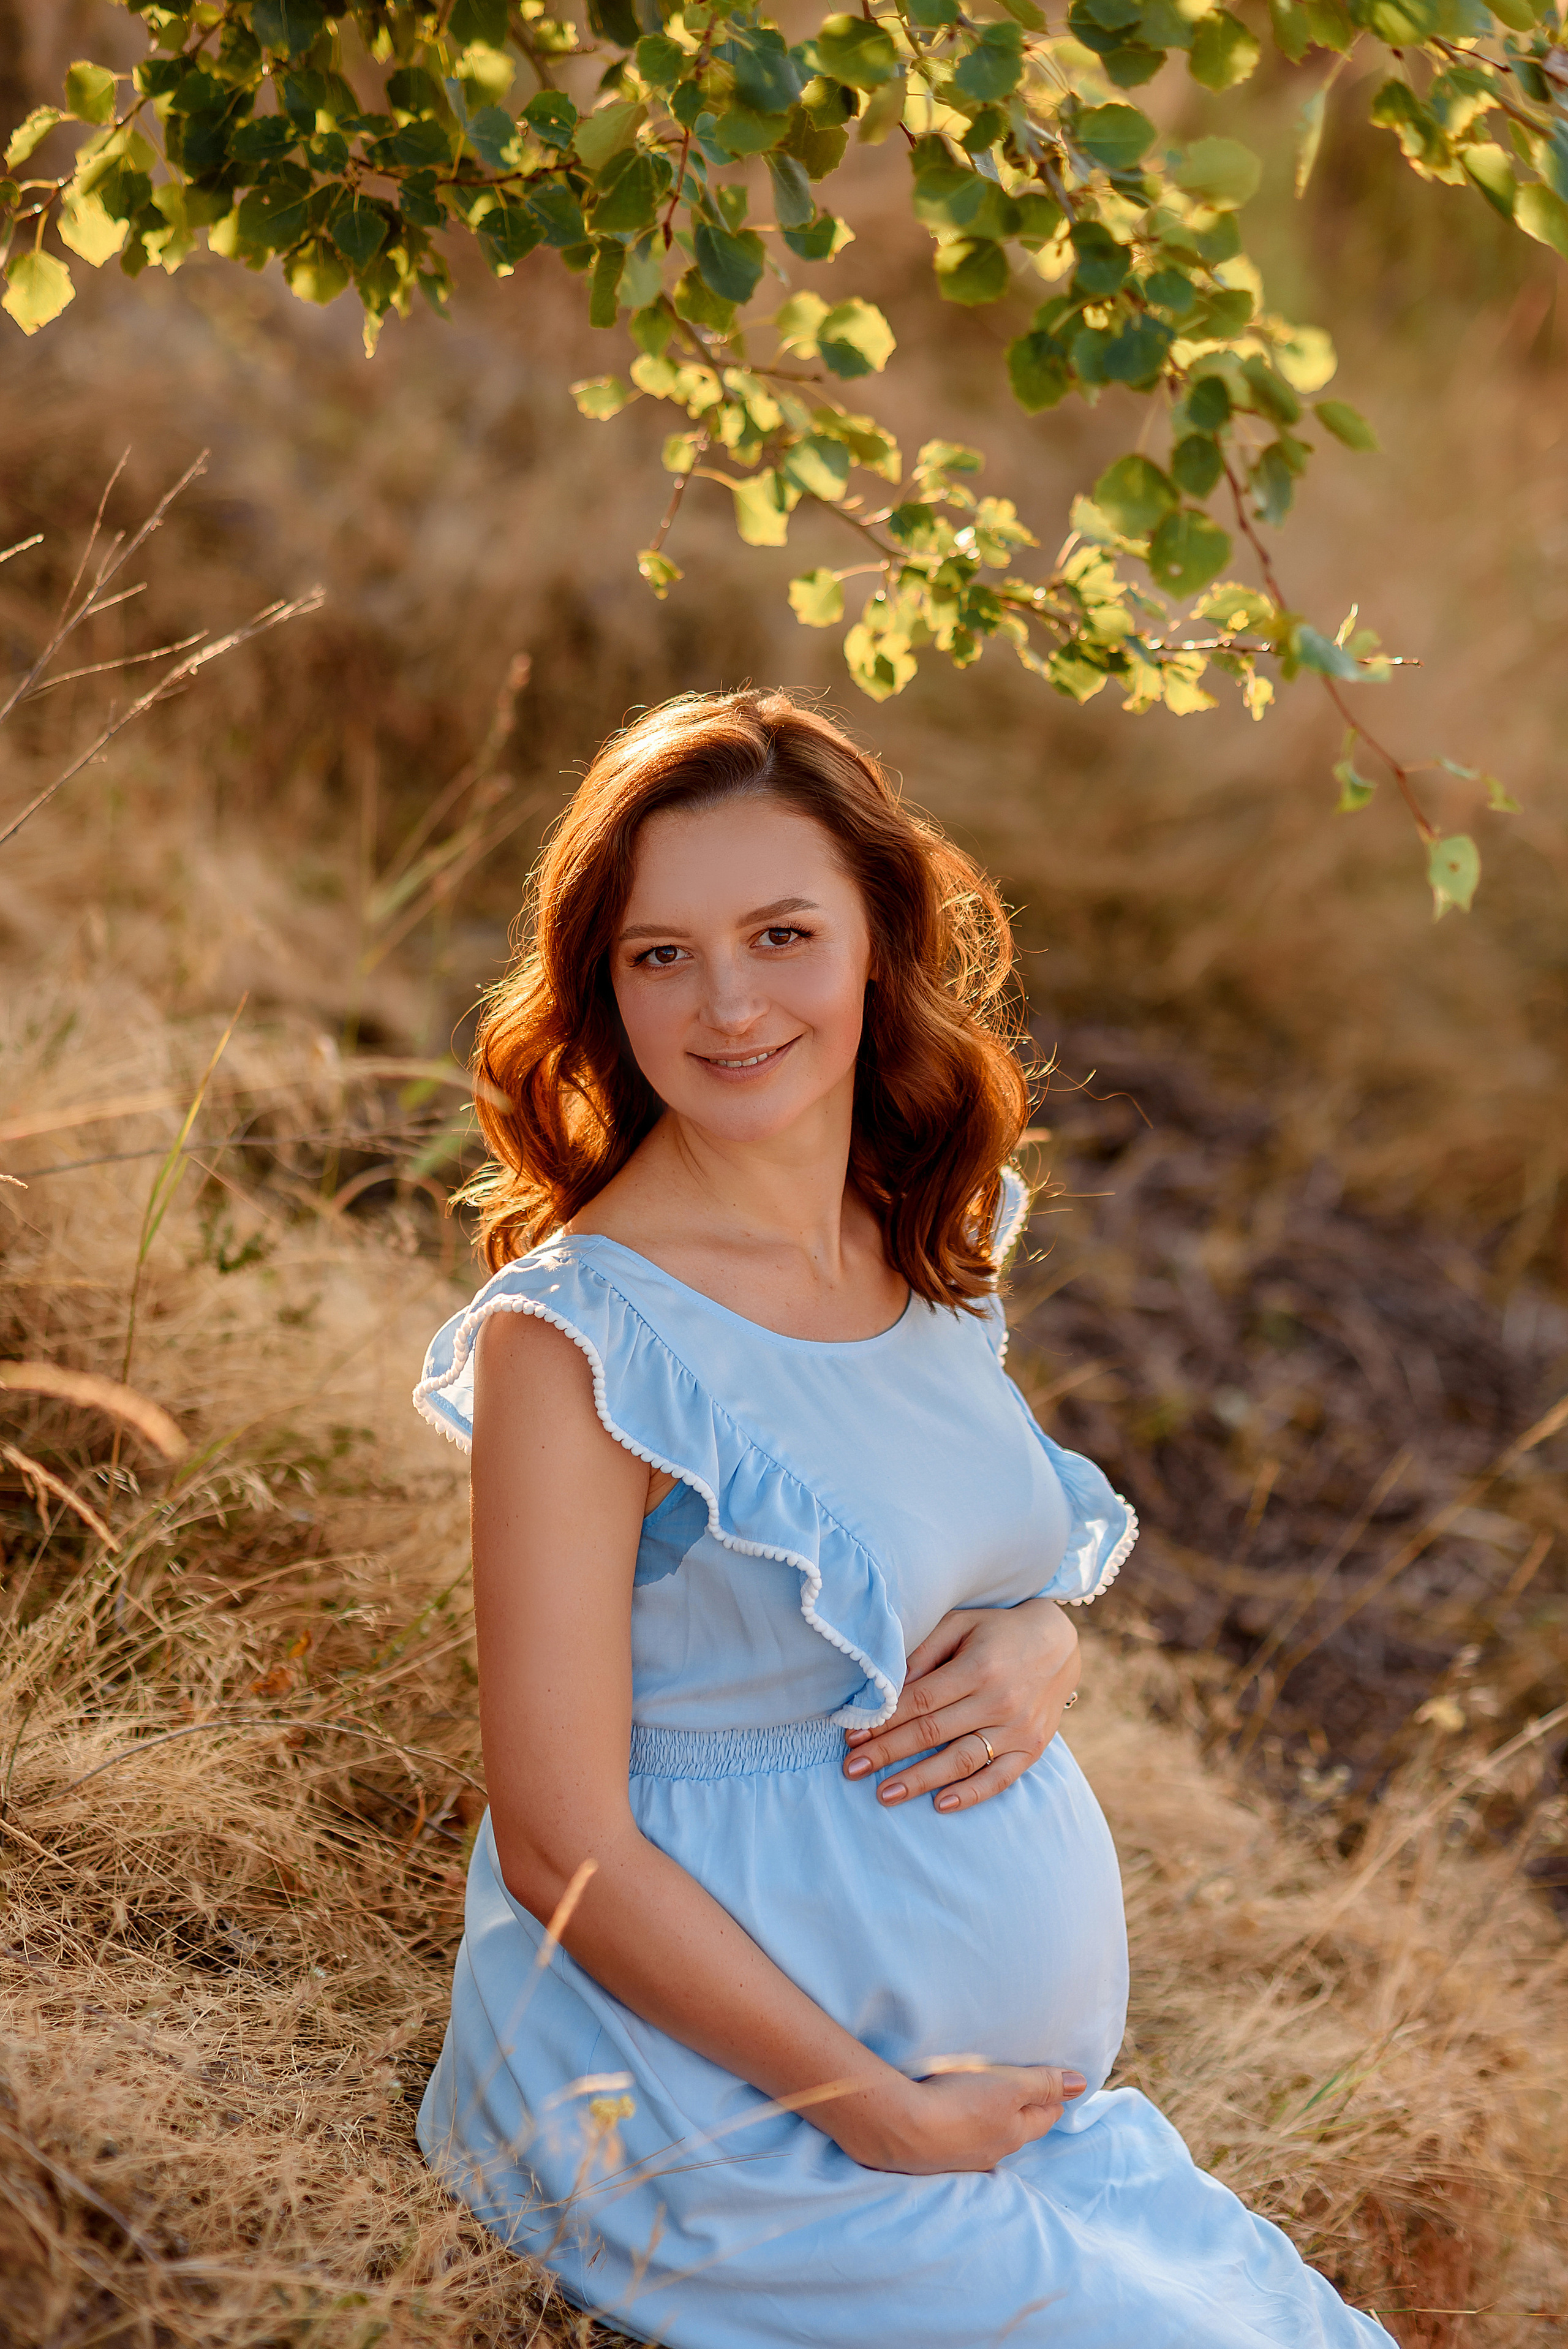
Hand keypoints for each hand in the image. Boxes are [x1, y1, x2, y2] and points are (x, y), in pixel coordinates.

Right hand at [834, 2060, 1086, 2173]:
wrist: (901, 2128)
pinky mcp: (936, 2156)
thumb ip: (1044, 2083)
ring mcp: (963, 2158)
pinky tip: (953, 2121)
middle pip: (1018, 2129)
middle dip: (1024, 2111)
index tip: (1057, 2086)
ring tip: (987, 2103)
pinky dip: (963, 2129)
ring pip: (988, 2137)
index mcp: (1015, 2134)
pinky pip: (960, 2142)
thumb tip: (1082, 2084)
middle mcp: (994, 2152)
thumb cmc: (960, 2102)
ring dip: (991, 2121)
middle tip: (1025, 2092)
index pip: (1045, 2115)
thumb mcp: (1009, 2085)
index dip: (1052, 2097)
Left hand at [843, 1598, 1078, 1814]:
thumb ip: (924, 1651)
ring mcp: (1019, 1729)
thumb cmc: (998, 1631)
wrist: (1059, 1644)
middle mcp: (999, 1701)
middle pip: (933, 1733)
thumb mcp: (960, 1624)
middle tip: (851, 1770)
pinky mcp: (1033, 1748)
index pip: (919, 1701)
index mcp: (978, 1667)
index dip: (883, 1721)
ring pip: (962, 1761)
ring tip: (884, 1794)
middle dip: (887, 1753)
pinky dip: (971, 1794)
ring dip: (920, 1780)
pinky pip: (1000, 1778)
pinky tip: (940, 1804)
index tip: (852, 1737)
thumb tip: (889, 1687)